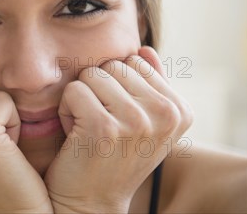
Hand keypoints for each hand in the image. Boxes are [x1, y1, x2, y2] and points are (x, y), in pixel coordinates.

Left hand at [44, 46, 192, 212]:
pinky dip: (66, 110)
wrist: (91, 201)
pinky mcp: (104, 126)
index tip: (118, 118)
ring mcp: (137, 121)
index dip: (117, 86)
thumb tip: (145, 48)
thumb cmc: (112, 156)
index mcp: (180, 110)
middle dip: (98, 90)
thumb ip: (149, 84)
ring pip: (92, 74)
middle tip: (101, 124)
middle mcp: (166, 115)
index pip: (136, 61)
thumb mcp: (141, 121)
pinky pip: (74, 89)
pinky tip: (76, 135)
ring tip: (89, 129)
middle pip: (113, 65)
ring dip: (82, 99)